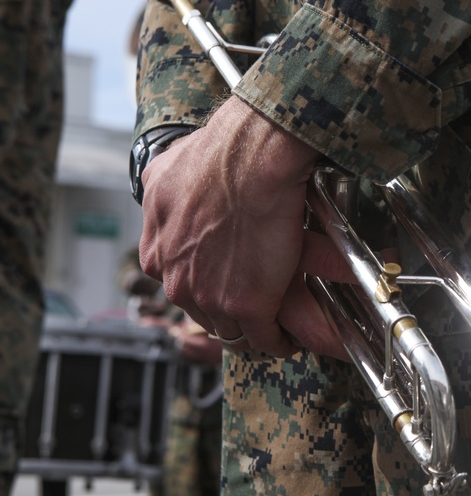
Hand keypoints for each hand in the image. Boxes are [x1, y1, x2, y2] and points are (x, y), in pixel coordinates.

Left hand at [138, 96, 352, 358]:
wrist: (251, 157)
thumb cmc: (218, 154)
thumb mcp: (166, 171)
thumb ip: (163, 194)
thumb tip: (162, 188)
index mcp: (157, 253)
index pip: (181, 285)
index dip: (206, 286)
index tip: (226, 285)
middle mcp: (176, 280)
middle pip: (203, 312)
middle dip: (227, 311)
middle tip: (254, 306)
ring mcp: (209, 297)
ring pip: (231, 329)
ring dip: (252, 329)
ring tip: (274, 326)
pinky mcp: (247, 307)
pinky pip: (265, 338)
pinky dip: (278, 341)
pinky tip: (289, 339)